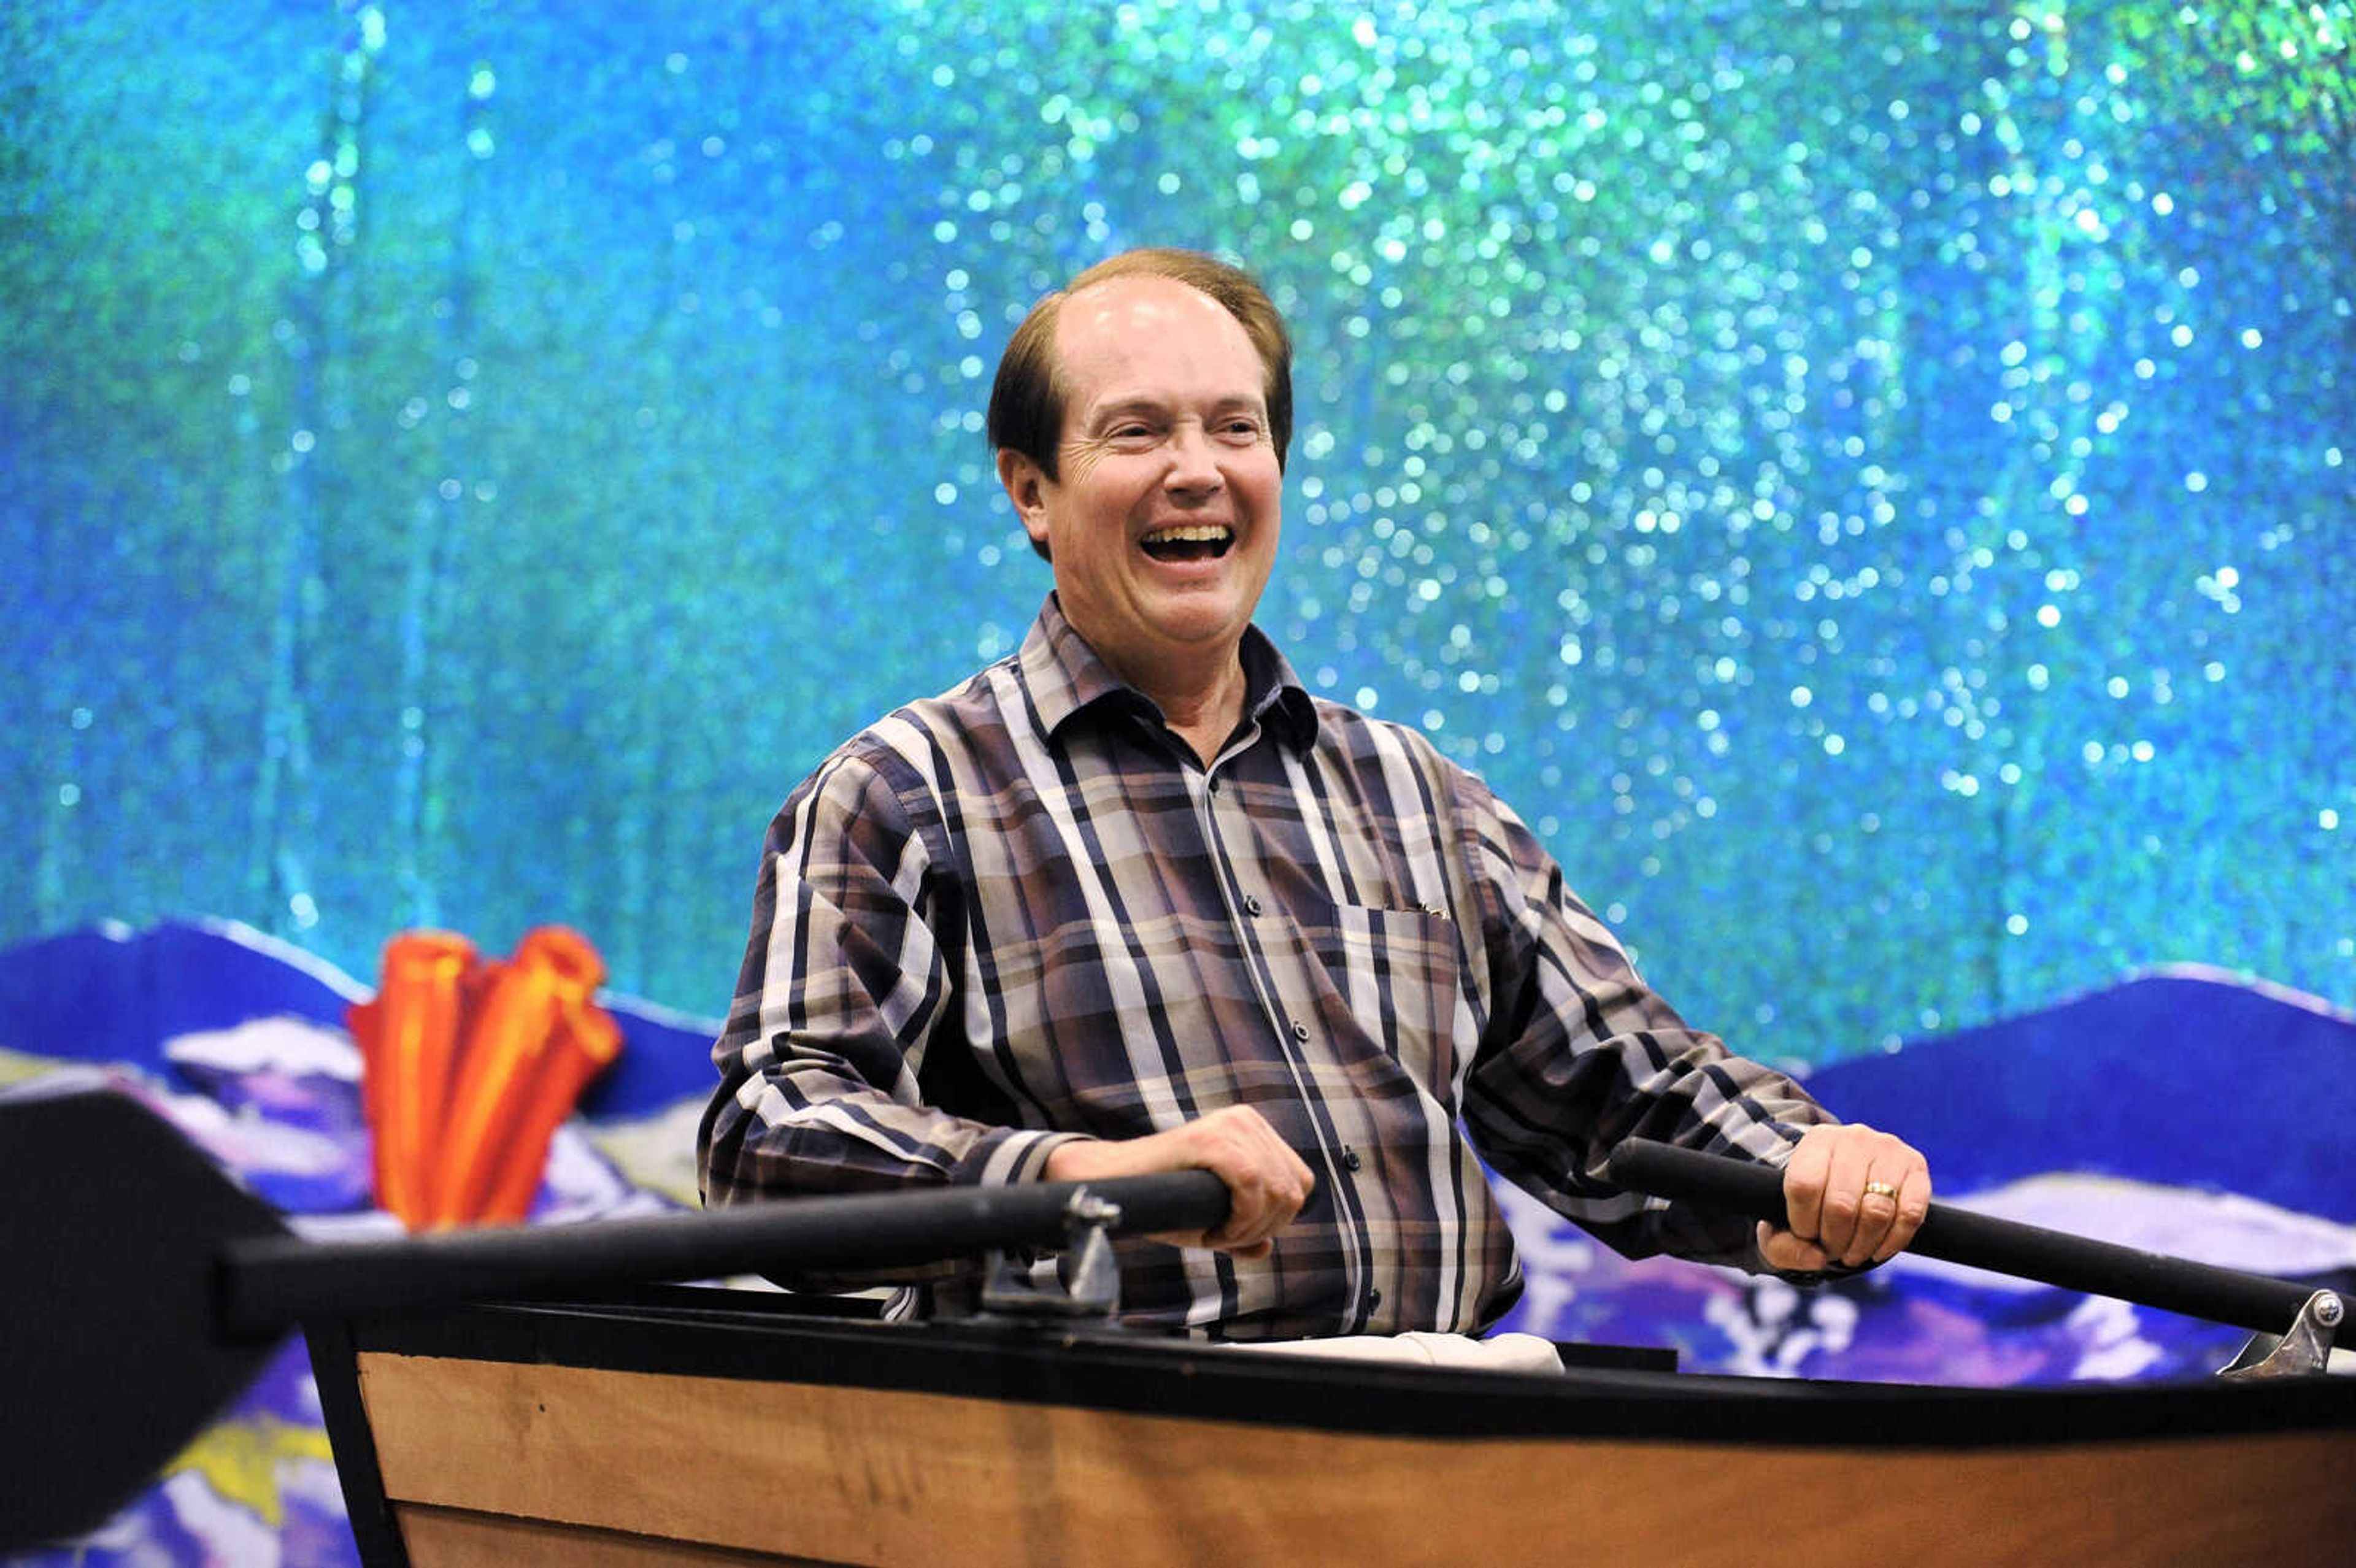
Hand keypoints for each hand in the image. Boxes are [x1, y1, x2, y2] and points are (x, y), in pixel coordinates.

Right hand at [1043, 1106, 1314, 1258]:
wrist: (1115, 1187)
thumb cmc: (1163, 1202)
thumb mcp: (1214, 1220)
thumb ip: (1245, 1232)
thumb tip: (1268, 1246)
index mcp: (1254, 1131)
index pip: (1299, 1182)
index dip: (1279, 1219)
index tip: (1241, 1235)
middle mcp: (1246, 1121)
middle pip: (1292, 1190)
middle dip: (1264, 1228)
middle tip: (1226, 1239)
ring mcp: (1228, 1125)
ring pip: (1275, 1190)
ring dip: (1250, 1228)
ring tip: (1216, 1236)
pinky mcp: (1208, 1138)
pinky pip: (1251, 1184)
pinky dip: (1240, 1219)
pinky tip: (1215, 1234)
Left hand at [1757, 1123, 1930, 1271]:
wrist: (1849, 1173)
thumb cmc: (1813, 1199)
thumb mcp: (1784, 1217)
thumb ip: (1783, 1245)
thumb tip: (1816, 1259)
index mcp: (1816, 1141)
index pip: (1804, 1186)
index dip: (1803, 1223)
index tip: (1806, 1235)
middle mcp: (1853, 1138)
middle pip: (1841, 1204)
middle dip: (1834, 1240)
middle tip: (1832, 1250)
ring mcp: (1888, 1149)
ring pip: (1876, 1212)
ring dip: (1862, 1245)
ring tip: (1852, 1253)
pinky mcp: (1916, 1166)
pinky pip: (1910, 1215)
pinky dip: (1893, 1242)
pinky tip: (1878, 1250)